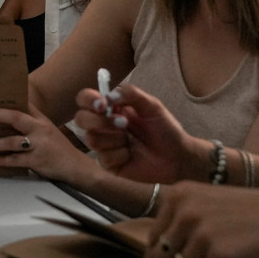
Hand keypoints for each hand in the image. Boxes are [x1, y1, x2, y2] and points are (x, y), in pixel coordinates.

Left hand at [0, 104, 102, 184]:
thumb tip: (16, 107)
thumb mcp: (48, 128)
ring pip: (12, 142)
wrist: (75, 166)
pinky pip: (15, 160)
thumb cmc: (59, 147)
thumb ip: (33, 118)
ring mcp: (38, 145)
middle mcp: (40, 130)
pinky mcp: (37, 160)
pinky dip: (2, 160)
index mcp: (41, 120)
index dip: (7, 100)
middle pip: (16, 118)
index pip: (23, 105)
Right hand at [73, 83, 207, 184]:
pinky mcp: (108, 164)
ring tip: (131, 140)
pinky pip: (104, 157)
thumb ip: (131, 93)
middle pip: (80, 118)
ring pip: (91, 138)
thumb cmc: (166, 129)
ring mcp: (104, 145)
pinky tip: (131, 155)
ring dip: (114, 138)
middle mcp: (103, 125)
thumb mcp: (152, 105)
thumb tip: (109, 96)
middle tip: (124, 123)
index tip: (103, 104)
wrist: (178, 156)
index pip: (85, 99)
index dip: (88, 100)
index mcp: (110, 108)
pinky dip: (121, 154)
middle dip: (100, 121)